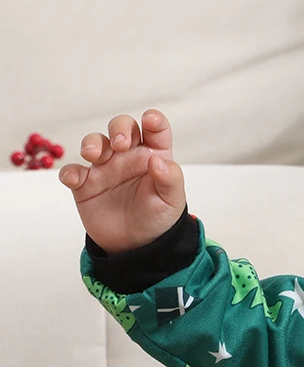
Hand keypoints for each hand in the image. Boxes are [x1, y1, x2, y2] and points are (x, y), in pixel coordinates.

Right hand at [58, 109, 186, 255]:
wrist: (136, 245)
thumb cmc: (158, 217)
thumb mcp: (172, 201)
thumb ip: (169, 178)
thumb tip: (157, 160)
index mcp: (153, 154)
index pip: (155, 129)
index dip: (153, 120)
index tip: (150, 120)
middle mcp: (128, 156)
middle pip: (121, 128)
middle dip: (119, 129)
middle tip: (121, 144)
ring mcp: (105, 168)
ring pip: (94, 143)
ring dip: (91, 143)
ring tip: (93, 155)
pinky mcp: (85, 184)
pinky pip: (73, 171)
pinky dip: (69, 172)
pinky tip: (74, 179)